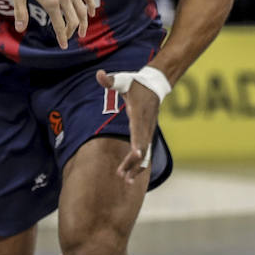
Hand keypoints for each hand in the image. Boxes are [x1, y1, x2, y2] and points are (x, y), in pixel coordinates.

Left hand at [11, 0, 93, 48]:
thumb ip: (20, 13)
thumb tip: (20, 30)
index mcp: (50, 2)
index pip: (60, 26)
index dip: (62, 37)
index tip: (63, 45)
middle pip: (74, 20)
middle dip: (71, 32)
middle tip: (68, 38)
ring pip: (82, 9)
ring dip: (84, 22)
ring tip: (82, 31)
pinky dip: (90, 5)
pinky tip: (91, 12)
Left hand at [96, 69, 161, 183]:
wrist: (155, 84)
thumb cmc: (135, 83)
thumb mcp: (122, 79)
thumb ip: (110, 80)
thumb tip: (99, 74)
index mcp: (138, 113)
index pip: (138, 131)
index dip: (137, 143)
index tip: (135, 155)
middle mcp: (146, 124)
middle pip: (141, 147)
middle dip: (132, 162)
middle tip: (121, 174)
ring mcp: (149, 130)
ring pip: (146, 153)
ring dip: (136, 167)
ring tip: (126, 180)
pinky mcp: (148, 134)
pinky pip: (146, 152)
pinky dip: (141, 164)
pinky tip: (132, 176)